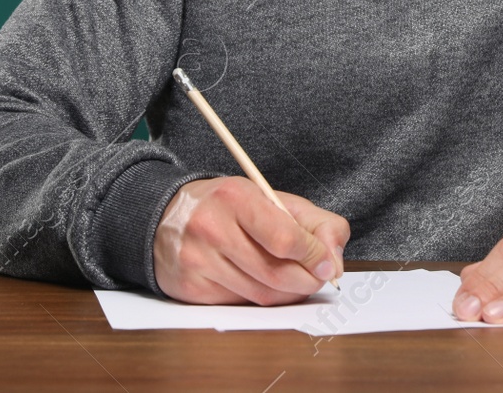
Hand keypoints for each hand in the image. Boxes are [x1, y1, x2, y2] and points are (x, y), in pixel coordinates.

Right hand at [152, 177, 348, 305]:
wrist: (166, 217)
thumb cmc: (228, 207)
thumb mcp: (272, 198)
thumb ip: (315, 223)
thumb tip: (335, 261)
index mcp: (235, 198)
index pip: (286, 239)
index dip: (315, 256)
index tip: (328, 264)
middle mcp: (211, 229)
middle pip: (276, 273)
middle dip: (307, 281)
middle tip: (318, 278)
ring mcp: (197, 261)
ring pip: (260, 294)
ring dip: (287, 293)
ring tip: (295, 281)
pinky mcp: (190, 288)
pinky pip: (241, 304)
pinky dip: (261, 299)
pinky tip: (264, 284)